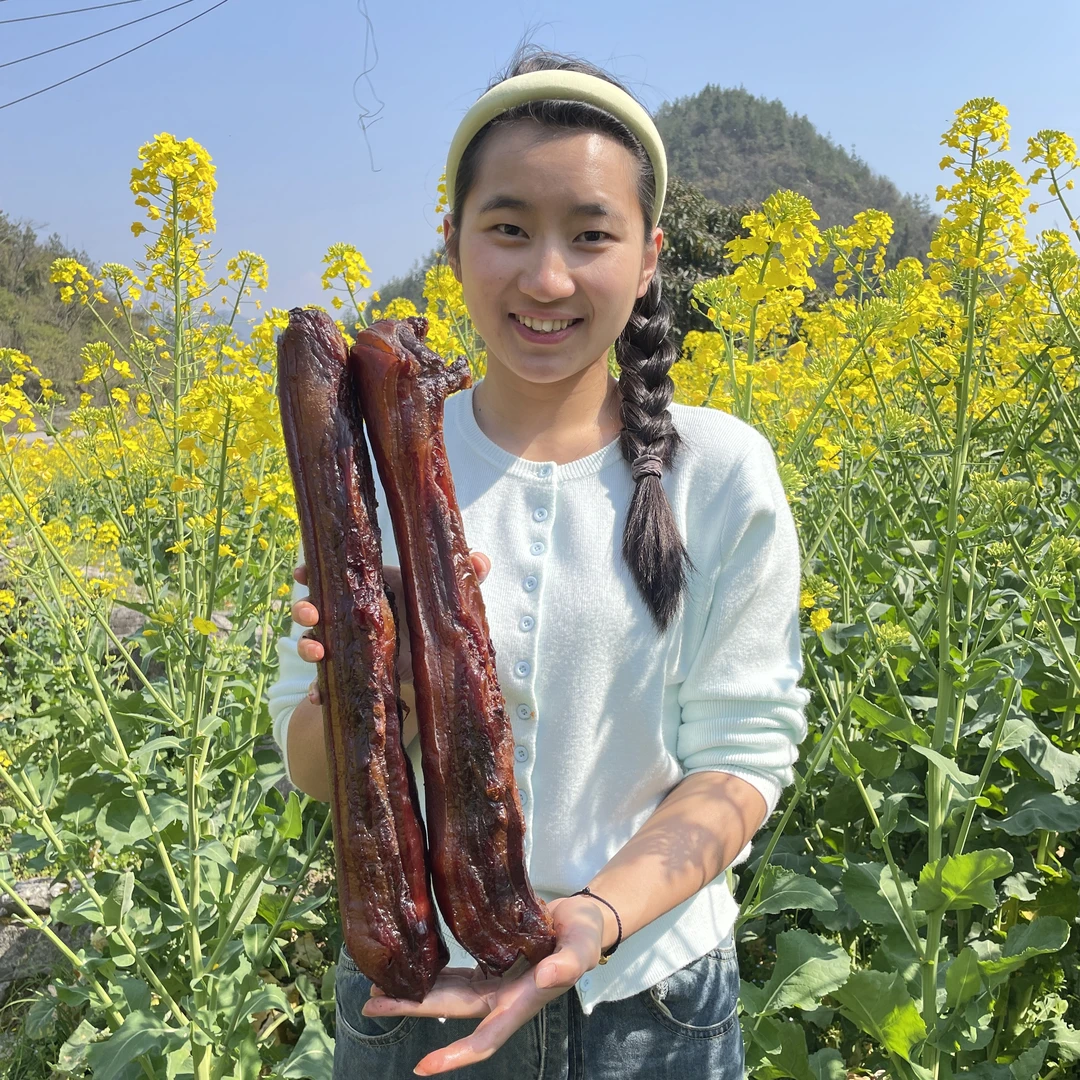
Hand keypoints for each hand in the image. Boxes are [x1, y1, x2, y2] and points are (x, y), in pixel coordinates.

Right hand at [292, 551, 491, 704]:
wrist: (433, 666)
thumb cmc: (436, 620)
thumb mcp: (450, 600)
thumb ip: (465, 578)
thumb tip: (483, 559)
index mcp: (373, 590)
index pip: (336, 575)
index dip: (312, 572)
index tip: (302, 572)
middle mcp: (354, 616)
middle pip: (317, 607)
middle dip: (305, 608)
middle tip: (309, 614)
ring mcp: (349, 646)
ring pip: (315, 642)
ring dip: (307, 646)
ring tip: (316, 653)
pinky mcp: (353, 674)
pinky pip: (328, 682)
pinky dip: (319, 689)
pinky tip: (319, 696)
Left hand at [359, 895, 608, 1074]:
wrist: (583, 921)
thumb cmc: (584, 937)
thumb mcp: (581, 948)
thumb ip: (567, 963)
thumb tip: (549, 975)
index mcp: (519, 1003)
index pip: (483, 1039)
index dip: (454, 1055)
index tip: (422, 1067)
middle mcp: (500, 998)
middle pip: (449, 1010)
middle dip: (411, 1008)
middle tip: (372, 1004)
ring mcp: (493, 981)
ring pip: (446, 991)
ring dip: (413, 993)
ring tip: (377, 989)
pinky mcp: (489, 960)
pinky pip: (454, 970)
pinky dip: (432, 970)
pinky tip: (409, 965)